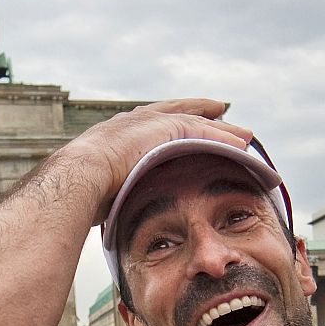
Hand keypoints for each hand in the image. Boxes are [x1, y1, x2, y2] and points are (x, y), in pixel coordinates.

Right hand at [57, 99, 253, 222]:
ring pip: (194, 123)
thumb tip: (108, 211)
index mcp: (117, 134)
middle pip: (176, 115)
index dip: (168, 125)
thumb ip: (110, 191)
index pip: (148, 126)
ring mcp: (149, 123)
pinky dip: (222, 138)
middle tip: (222, 114)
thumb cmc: (80, 190)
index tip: (180, 125)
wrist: (80, 175)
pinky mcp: (165, 129)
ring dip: (221, 130)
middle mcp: (134, 123)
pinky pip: (202, 132)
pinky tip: (241, 144)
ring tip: (243, 134)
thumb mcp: (98, 188)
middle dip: (200, 115)